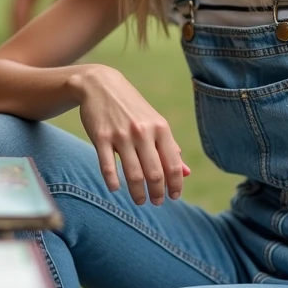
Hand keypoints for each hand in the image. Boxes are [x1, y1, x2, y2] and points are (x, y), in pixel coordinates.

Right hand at [71, 64, 189, 205]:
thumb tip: (186, 173)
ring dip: (138, 193)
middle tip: (156, 203)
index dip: (176, 185)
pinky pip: (108, 167)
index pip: (173, 165)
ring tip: (139, 201)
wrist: (101, 85)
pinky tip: (115, 189)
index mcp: (160, 128)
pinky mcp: (101, 137)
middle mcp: (143, 132)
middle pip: (155, 173)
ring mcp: (121, 135)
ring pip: (133, 174)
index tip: (173, 197)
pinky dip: (112, 182)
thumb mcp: (155, 123)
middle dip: (157, 193)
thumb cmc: (132, 107)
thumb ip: (170, 147)